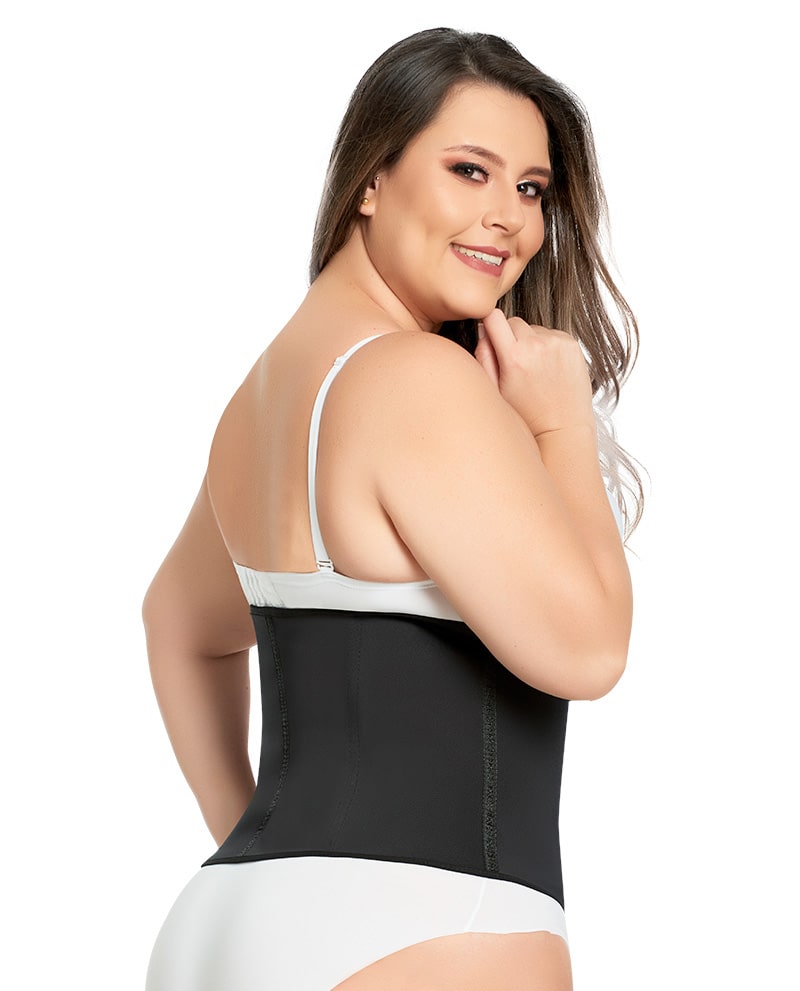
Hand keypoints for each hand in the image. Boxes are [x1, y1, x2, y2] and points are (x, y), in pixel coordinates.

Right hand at [474, 308, 594, 437]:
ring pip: (533, 329)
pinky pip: (551, 334)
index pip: (493, 317)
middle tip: (514, 363)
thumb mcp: (495, 392)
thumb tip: (483, 330)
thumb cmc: (526, 416)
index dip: (490, 325)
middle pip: (513, 321)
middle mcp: (537, 345)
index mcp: (514, 357)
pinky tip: (548, 368)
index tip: (492, 336)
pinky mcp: (572, 344)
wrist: (562, 429)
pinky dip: (548, 346)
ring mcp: (557, 343)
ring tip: (534, 370)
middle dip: (510, 336)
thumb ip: (483, 357)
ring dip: (530, 342)